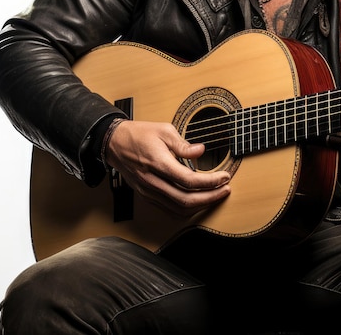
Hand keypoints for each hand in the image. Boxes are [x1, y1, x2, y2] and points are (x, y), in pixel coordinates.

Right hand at [105, 120, 230, 216]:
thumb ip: (183, 144)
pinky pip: (169, 210)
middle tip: (225, 190)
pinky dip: (186, 209)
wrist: (115, 143)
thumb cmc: (139, 134)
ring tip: (215, 196)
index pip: (189, 180)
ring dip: (200, 206)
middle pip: (186, 200)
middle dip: (210, 197)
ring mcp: (148, 191)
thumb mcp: (164, 130)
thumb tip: (201, 151)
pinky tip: (198, 202)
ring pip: (178, 209)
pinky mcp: (147, 196)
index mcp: (158, 163)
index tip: (224, 177)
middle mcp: (153, 181)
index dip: (210, 181)